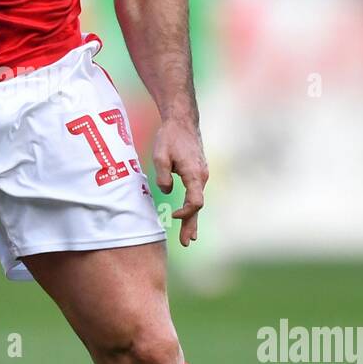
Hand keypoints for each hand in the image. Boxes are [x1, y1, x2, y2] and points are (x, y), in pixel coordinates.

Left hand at [152, 118, 207, 246]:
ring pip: (198, 201)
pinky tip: (188, 217)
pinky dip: (193, 208)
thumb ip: (162, 176)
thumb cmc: (170, 137)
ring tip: (189, 238)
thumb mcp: (160, 155)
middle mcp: (202, 176)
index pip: (195, 202)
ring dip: (192, 219)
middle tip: (187, 242)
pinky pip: (196, 194)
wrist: (182, 121)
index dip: (186, 213)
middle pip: (198, 206)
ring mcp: (202, 175)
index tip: (173, 216)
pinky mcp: (198, 173)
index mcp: (194, 174)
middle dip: (191, 225)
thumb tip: (167, 191)